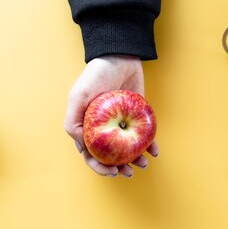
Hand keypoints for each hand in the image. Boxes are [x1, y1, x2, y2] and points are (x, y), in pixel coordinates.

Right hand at [64, 55, 158, 176]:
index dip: (100, 167)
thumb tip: (82, 148)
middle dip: (119, 168)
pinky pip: (143, 136)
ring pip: (127, 149)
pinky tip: (154, 151)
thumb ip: (73, 122)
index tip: (112, 172)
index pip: (90, 155)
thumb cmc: (95, 75)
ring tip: (143, 162)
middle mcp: (103, 129)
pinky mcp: (137, 117)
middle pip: (110, 156)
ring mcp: (121, 125)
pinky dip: (149, 145)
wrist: (120, 56)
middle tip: (128, 172)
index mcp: (86, 128)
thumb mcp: (78, 97)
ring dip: (135, 160)